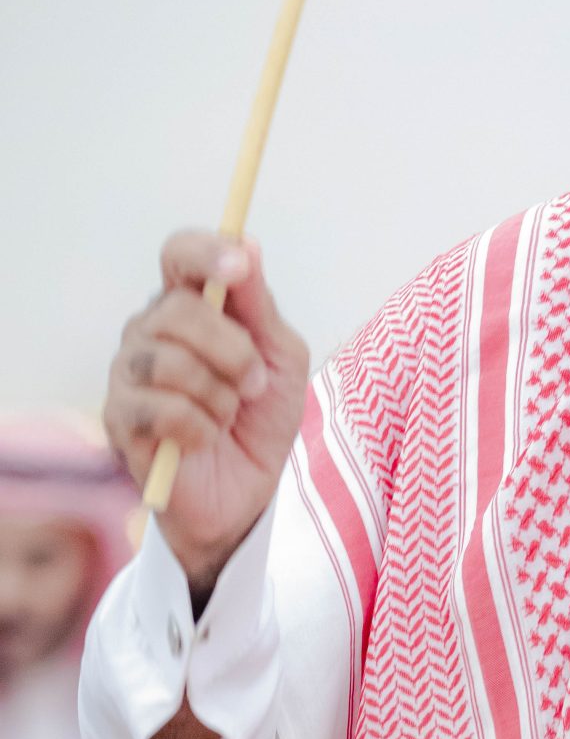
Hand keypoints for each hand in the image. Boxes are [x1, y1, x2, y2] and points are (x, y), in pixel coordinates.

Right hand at [104, 235, 309, 595]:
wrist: (249, 491)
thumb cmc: (260, 419)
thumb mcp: (281, 360)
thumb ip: (260, 307)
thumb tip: (247, 247)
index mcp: (189, 307)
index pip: (179, 256)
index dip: (206, 253)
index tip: (240, 266)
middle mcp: (150, 331)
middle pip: (180, 310)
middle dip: (233, 351)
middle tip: (254, 385)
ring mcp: (128, 374)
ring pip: (169, 361)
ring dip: (218, 395)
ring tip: (226, 416)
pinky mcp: (119, 419)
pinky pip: (160, 409)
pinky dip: (199, 427)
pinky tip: (204, 440)